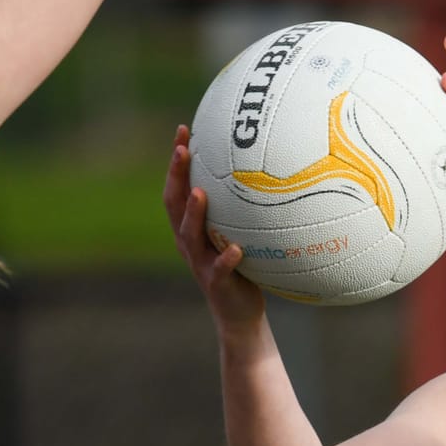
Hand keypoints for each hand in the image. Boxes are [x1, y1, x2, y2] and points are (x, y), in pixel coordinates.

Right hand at [164, 124, 264, 332]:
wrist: (239, 315)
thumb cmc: (245, 268)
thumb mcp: (240, 233)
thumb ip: (243, 209)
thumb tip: (272, 169)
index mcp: (192, 228)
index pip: (178, 187)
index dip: (177, 161)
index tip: (183, 130)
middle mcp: (189, 242)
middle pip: (174, 203)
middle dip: (176, 175)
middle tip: (183, 149)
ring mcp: (200, 262)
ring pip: (190, 235)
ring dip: (193, 213)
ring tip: (200, 193)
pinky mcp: (216, 283)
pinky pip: (219, 270)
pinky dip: (226, 259)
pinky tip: (236, 249)